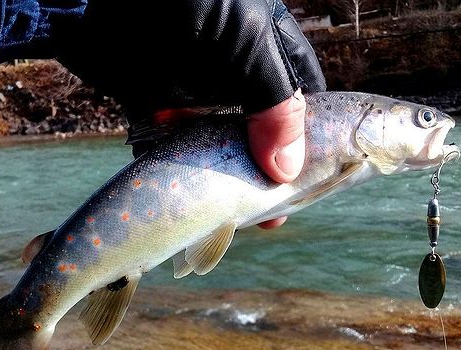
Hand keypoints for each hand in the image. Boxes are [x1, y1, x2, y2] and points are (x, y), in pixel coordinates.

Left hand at [58, 0, 324, 227]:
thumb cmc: (185, 2)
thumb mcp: (245, 40)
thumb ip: (272, 101)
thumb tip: (286, 171)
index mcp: (264, 47)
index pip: (300, 95)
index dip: (310, 137)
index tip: (308, 179)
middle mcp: (231, 71)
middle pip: (261, 128)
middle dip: (268, 169)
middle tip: (272, 211)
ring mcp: (190, 89)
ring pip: (217, 145)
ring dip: (228, 181)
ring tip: (240, 216)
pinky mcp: (150, 103)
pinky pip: (169, 147)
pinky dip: (179, 175)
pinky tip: (192, 203)